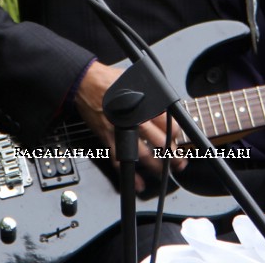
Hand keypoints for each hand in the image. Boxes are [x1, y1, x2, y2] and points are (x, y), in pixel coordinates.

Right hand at [74, 61, 186, 190]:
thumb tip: (164, 103)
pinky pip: (120, 160)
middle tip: (179, 161)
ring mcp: (120, 131)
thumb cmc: (108, 79)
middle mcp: (133, 120)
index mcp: (142, 105)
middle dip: (172, 154)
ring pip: (142, 154)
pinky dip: (129, 175)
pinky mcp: (108, 139)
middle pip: (158, 141)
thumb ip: (150, 94)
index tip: (177, 138)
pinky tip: (139, 183)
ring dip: (156, 166)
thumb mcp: (135, 80)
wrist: (85, 82)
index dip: (175, 134)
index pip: (166, 123)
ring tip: (165, 172)